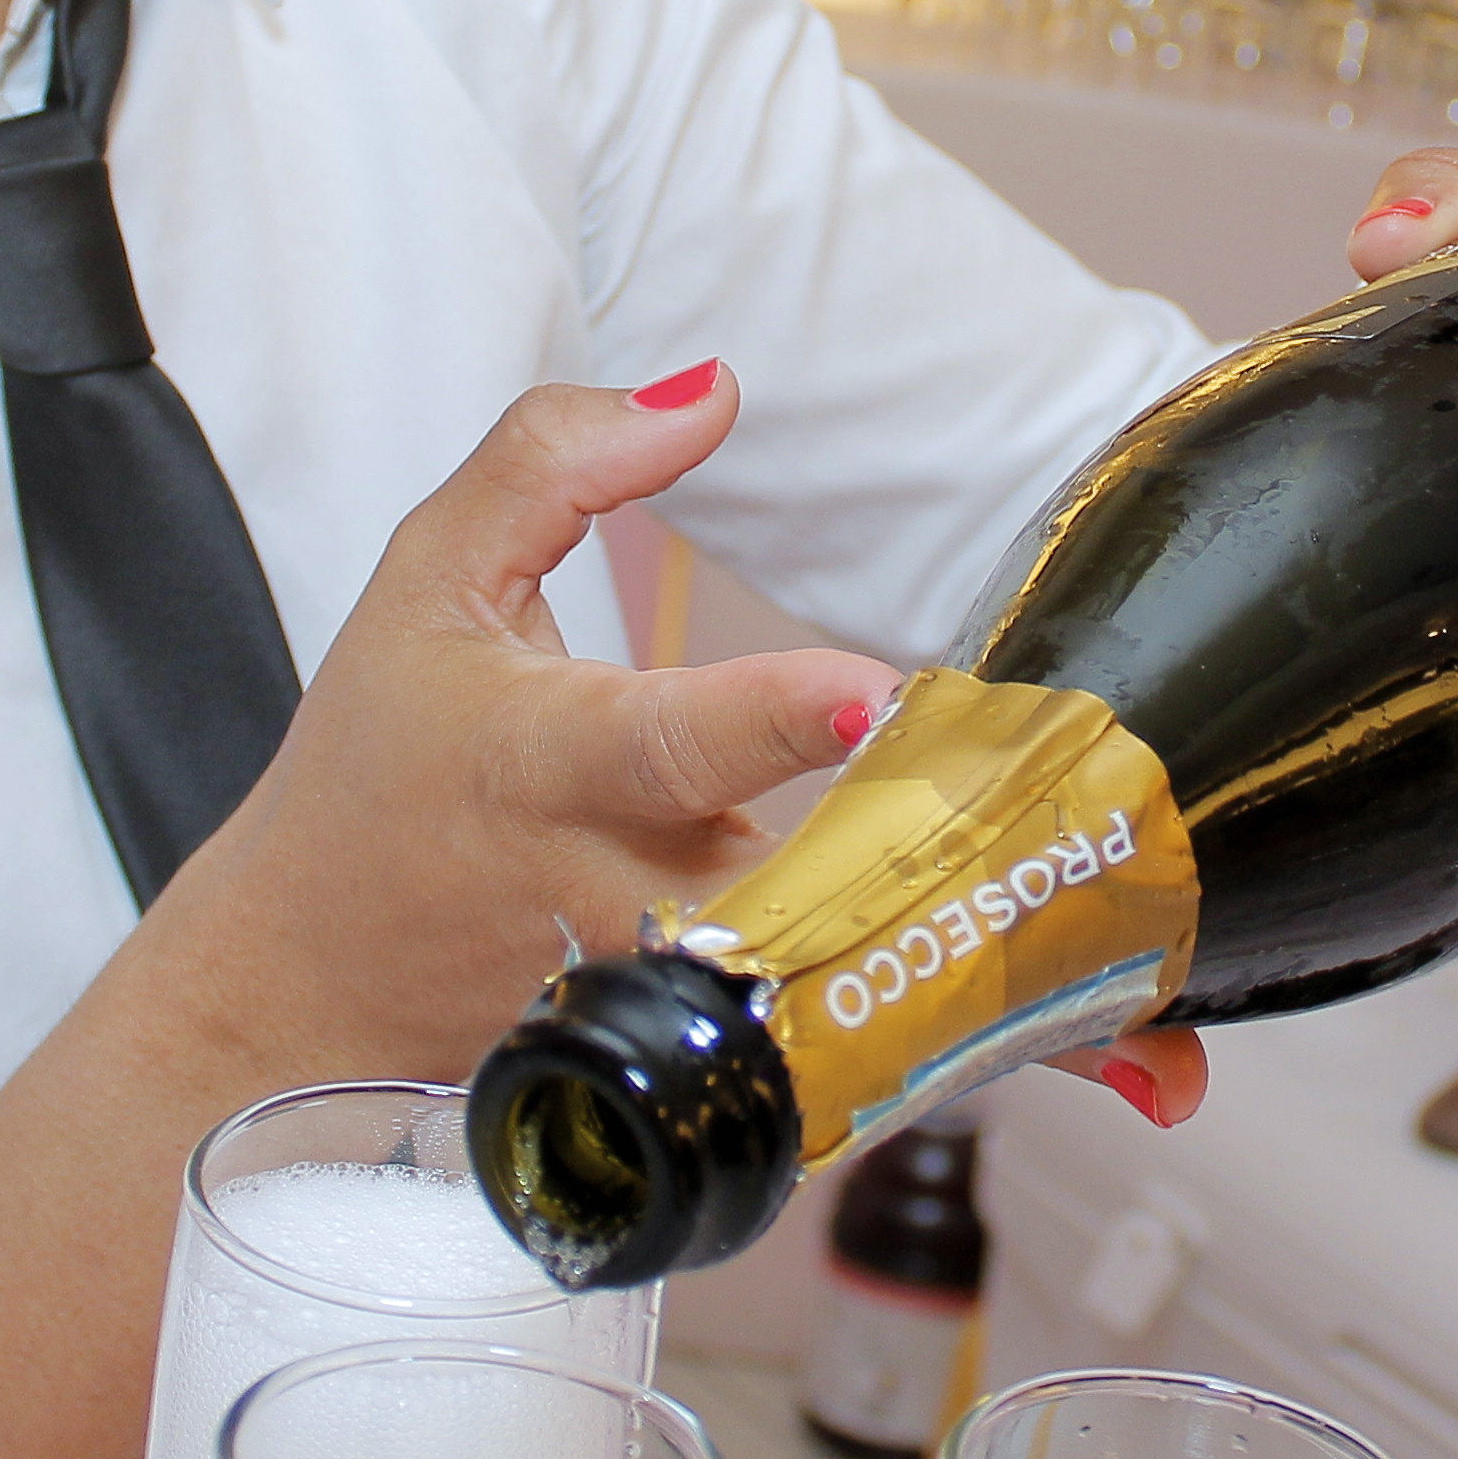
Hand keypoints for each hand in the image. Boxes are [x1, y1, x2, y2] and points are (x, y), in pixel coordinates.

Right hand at [152, 373, 1224, 1129]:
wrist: (303, 982)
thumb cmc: (387, 760)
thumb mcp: (429, 576)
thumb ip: (553, 458)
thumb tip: (710, 389)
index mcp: (548, 760)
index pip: (662, 739)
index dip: (764, 721)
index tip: (869, 696)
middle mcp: (617, 895)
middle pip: (788, 908)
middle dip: (927, 899)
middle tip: (1081, 876)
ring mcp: (669, 1005)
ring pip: (837, 1011)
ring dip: (991, 1015)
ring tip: (1154, 1031)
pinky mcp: (706, 1069)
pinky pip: (851, 1059)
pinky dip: (977, 1062)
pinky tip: (1121, 1063)